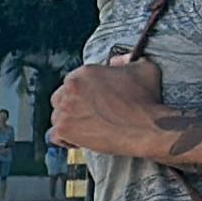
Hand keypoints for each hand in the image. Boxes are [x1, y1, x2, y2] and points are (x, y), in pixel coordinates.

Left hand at [46, 60, 164, 159]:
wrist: (147, 127)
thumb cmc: (147, 99)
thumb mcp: (143, 68)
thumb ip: (126, 60)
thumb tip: (117, 60)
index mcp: (83, 73)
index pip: (72, 82)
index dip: (82, 93)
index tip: (92, 102)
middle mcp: (70, 89)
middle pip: (60, 98)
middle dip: (72, 106)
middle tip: (88, 115)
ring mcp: (65, 110)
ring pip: (57, 116)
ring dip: (69, 122)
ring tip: (86, 128)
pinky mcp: (64, 130)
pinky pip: (54, 135)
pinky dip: (64, 139)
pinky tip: (78, 139)